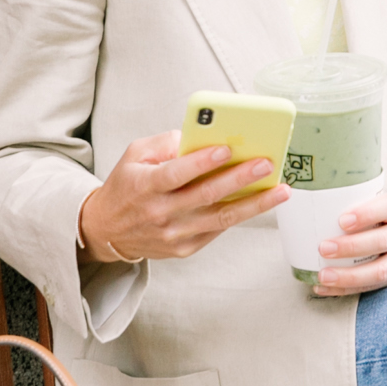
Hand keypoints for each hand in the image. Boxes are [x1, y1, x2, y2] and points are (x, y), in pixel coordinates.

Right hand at [79, 132, 286, 266]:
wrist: (106, 230)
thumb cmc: (126, 186)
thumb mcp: (134, 155)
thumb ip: (166, 143)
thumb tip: (203, 137)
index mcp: (145, 186)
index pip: (176, 174)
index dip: (202, 162)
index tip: (227, 149)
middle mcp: (160, 213)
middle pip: (206, 195)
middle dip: (240, 179)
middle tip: (267, 164)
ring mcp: (174, 234)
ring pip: (221, 218)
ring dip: (254, 204)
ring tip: (280, 190)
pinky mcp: (184, 248)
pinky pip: (217, 230)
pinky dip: (240, 215)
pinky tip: (260, 202)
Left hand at [308, 187, 386, 297]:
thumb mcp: (383, 201)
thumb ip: (359, 200)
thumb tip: (311, 200)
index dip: (366, 214)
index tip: (342, 220)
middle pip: (384, 242)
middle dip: (352, 247)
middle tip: (324, 248)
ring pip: (381, 271)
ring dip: (349, 276)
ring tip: (323, 275)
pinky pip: (373, 288)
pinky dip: (347, 289)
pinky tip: (325, 288)